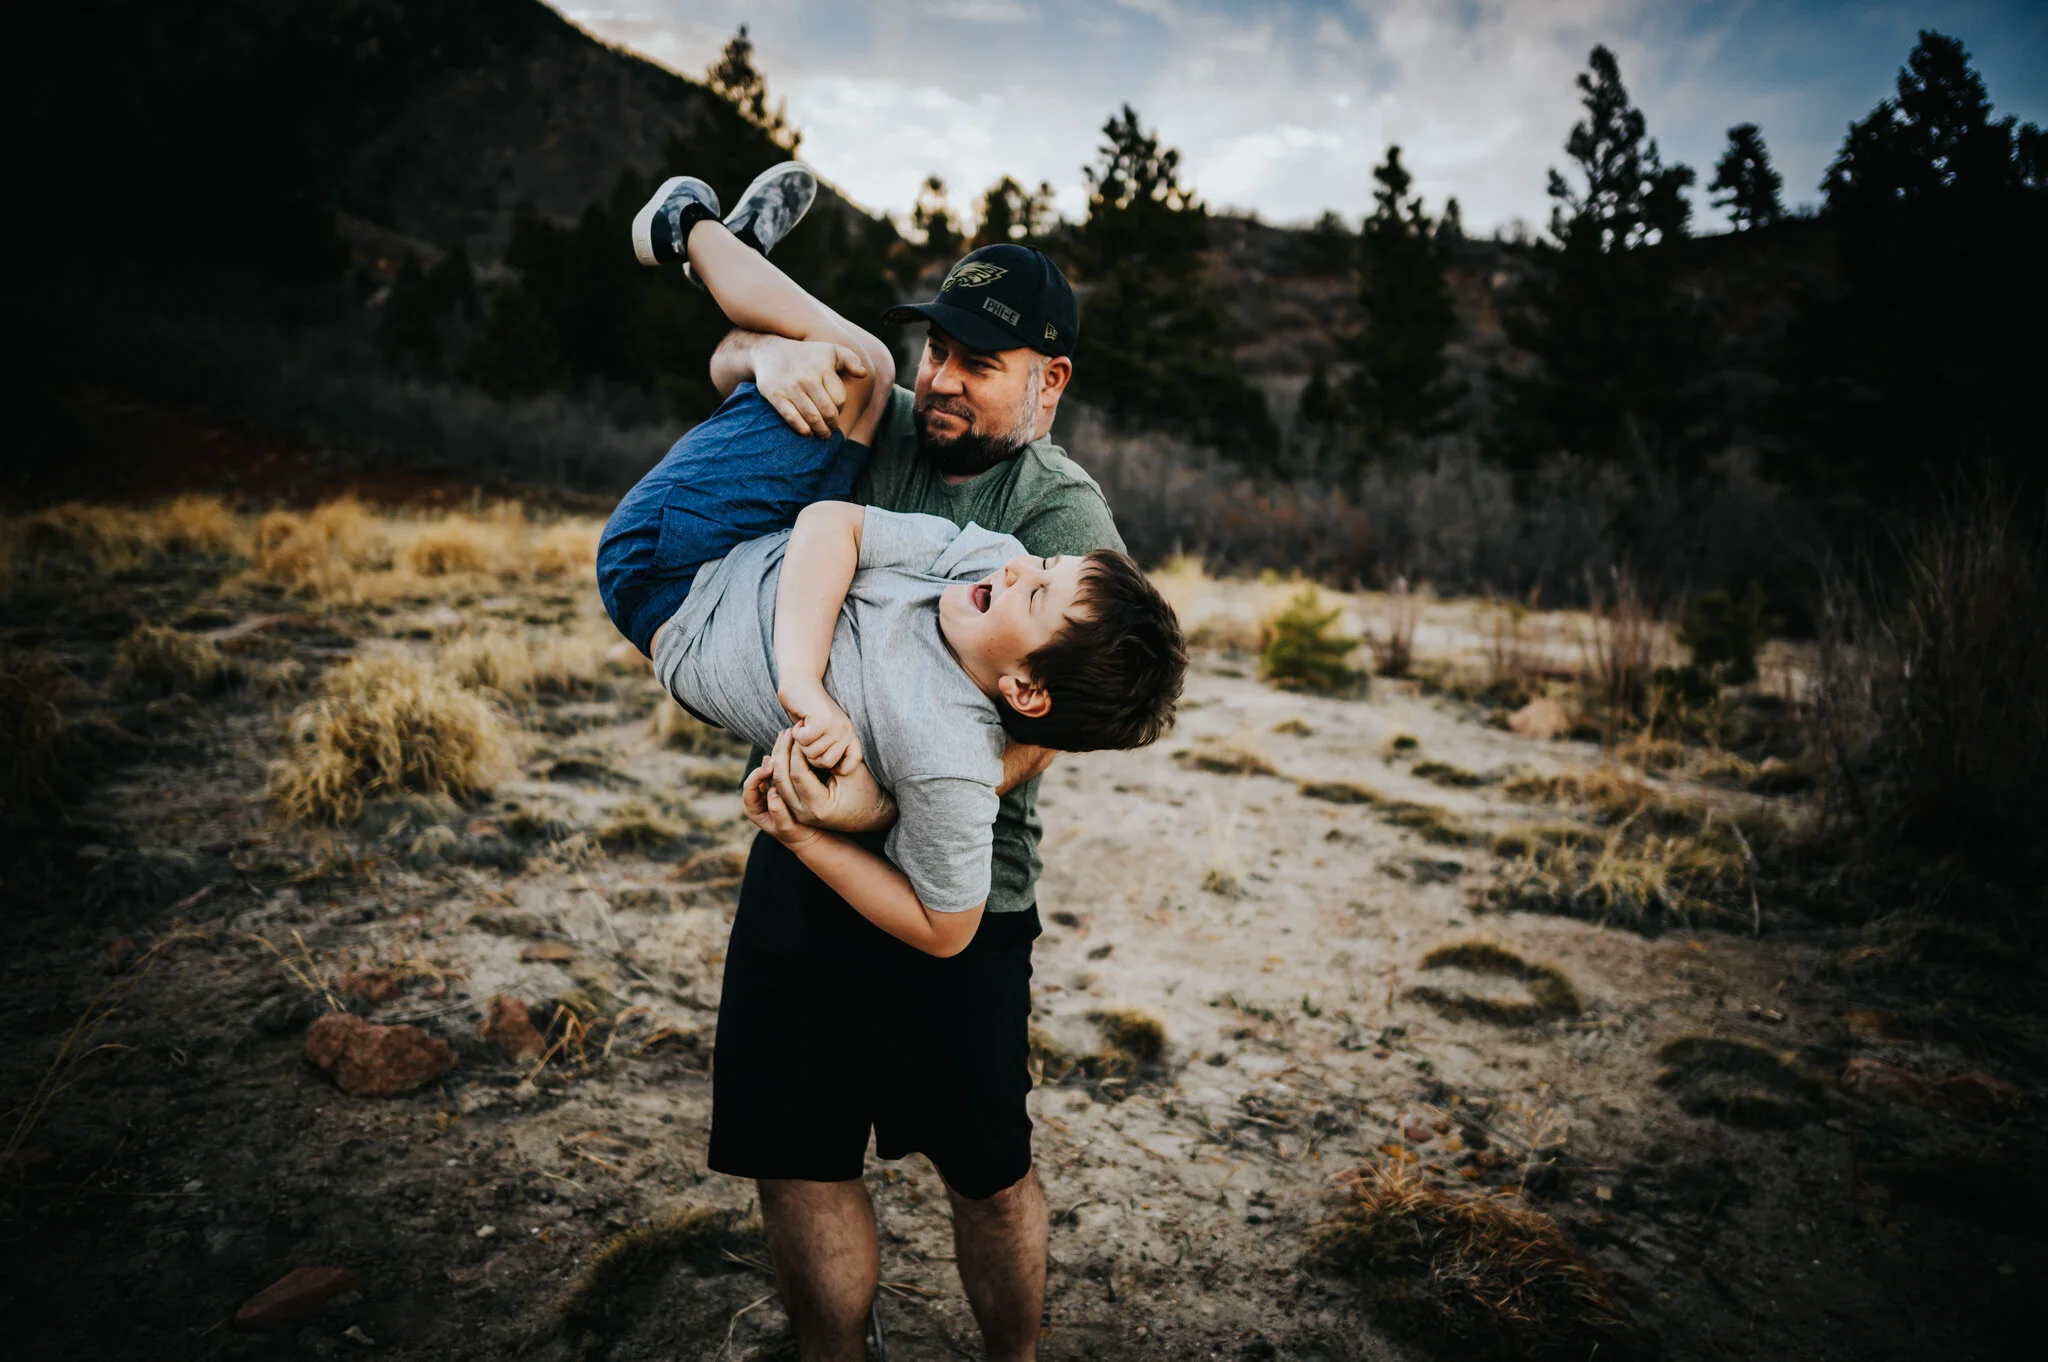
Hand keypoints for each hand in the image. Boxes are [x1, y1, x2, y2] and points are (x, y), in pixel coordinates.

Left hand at [742, 749, 820, 848]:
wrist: (809, 834)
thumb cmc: (797, 832)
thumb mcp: (786, 826)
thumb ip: (778, 813)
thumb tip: (771, 793)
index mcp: (753, 807)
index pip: (750, 786)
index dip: (758, 775)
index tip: (771, 767)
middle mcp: (758, 795)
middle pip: (759, 771)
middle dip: (771, 757)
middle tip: (780, 744)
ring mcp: (770, 786)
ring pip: (770, 765)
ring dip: (778, 750)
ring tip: (785, 735)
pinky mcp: (782, 780)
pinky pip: (781, 765)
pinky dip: (785, 753)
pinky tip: (791, 741)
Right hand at [754, 338, 870, 437]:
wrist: (770, 351)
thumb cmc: (807, 355)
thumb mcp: (831, 350)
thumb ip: (851, 360)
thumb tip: (863, 374)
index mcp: (823, 367)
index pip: (839, 398)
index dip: (841, 408)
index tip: (837, 411)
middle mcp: (808, 377)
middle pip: (828, 411)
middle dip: (832, 424)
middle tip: (832, 428)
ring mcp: (791, 387)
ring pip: (812, 417)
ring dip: (820, 431)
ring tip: (823, 434)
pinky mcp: (776, 395)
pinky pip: (791, 417)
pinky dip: (802, 429)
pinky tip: (807, 433)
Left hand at [771, 739, 897, 833]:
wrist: (871, 814)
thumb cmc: (865, 790)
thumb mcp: (850, 771)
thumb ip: (827, 757)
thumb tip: (802, 742)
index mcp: (819, 806)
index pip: (797, 773)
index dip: (796, 750)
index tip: (799, 733)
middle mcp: (804, 814)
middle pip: (781, 779)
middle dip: (782, 753)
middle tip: (786, 733)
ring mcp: (798, 815)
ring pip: (776, 784)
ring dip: (777, 760)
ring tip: (783, 739)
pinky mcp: (796, 811)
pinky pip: (780, 789)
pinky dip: (779, 770)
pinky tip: (782, 752)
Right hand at [780, 686, 861, 775]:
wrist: (801, 684)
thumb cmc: (809, 714)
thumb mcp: (824, 734)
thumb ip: (829, 751)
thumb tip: (827, 778)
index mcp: (850, 736)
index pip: (852, 764)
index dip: (837, 768)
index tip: (823, 758)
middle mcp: (846, 731)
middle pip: (825, 763)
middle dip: (810, 756)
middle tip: (807, 739)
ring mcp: (836, 726)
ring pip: (812, 754)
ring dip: (801, 744)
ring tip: (804, 728)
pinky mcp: (822, 720)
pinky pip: (804, 741)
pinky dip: (796, 734)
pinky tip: (800, 722)